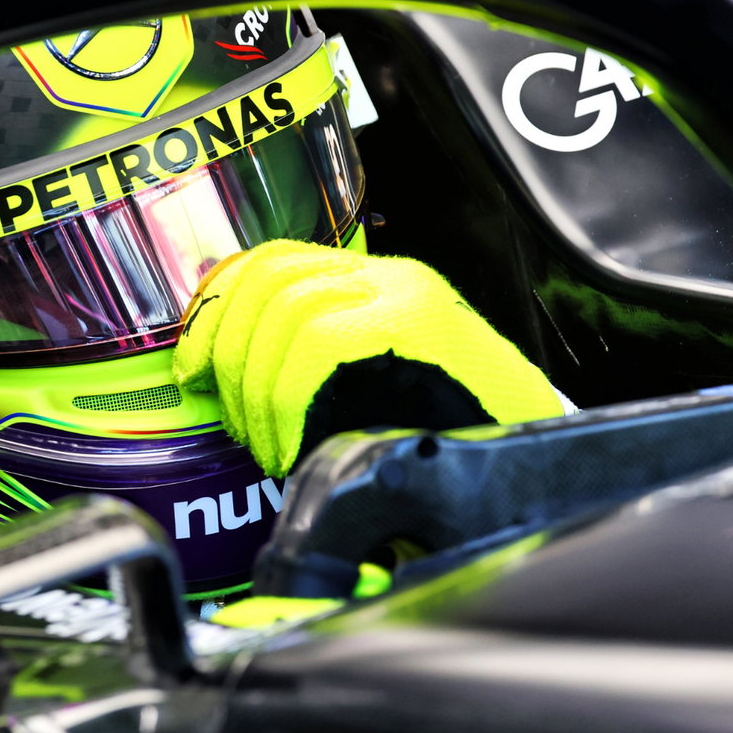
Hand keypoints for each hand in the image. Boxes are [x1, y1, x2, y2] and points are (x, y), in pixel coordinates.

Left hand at [173, 240, 564, 476]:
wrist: (537, 470)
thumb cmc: (445, 445)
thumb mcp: (366, 394)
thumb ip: (309, 367)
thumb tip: (219, 374)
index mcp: (377, 285)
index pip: (274, 262)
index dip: (218, 308)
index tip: (194, 364)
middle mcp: (390, 278)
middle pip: (269, 280)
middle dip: (226, 350)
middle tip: (231, 417)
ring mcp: (405, 294)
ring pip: (284, 314)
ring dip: (257, 391)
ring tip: (271, 446)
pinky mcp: (415, 324)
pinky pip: (314, 349)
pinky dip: (285, 405)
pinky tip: (292, 446)